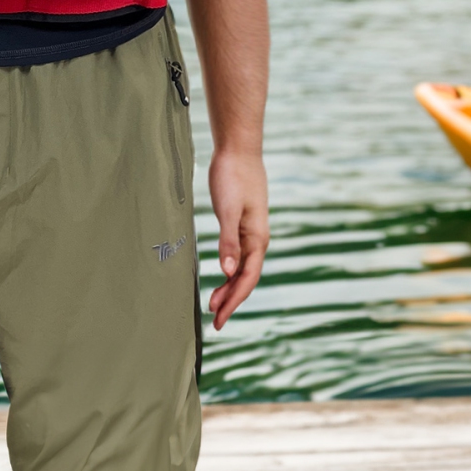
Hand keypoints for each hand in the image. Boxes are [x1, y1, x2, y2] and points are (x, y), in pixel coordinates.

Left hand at [207, 149, 268, 329]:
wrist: (237, 149)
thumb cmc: (233, 176)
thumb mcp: (227, 209)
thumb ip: (228, 240)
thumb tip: (228, 272)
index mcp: (257, 239)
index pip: (247, 279)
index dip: (234, 301)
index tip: (218, 318)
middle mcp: (257, 238)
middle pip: (245, 278)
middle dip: (231, 300)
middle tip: (214, 321)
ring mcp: (250, 231)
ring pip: (242, 267)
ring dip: (230, 287)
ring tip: (214, 303)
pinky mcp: (242, 222)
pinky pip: (238, 254)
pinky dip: (230, 269)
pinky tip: (222, 275)